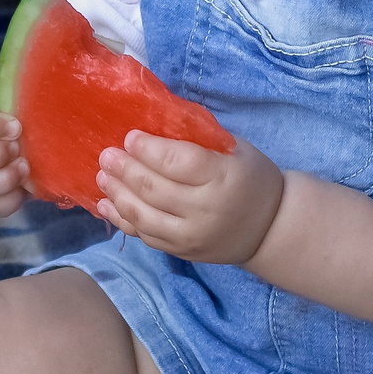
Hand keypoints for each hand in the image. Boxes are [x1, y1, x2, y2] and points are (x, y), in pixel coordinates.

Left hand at [96, 129, 285, 265]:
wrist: (270, 228)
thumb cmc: (251, 178)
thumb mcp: (236, 150)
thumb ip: (199, 139)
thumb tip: (154, 122)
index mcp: (223, 177)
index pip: (178, 162)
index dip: (149, 149)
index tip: (129, 137)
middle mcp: (206, 209)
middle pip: (155, 188)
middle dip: (125, 169)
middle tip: (106, 154)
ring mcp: (192, 235)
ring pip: (144, 216)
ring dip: (118, 194)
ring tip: (102, 176)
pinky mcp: (183, 251)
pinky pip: (146, 237)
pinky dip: (122, 220)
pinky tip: (106, 204)